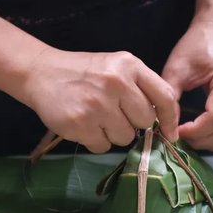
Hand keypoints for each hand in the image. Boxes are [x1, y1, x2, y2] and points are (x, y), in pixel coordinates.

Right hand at [19, 48, 178, 152]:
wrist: (41, 73)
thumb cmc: (84, 73)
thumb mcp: (116, 67)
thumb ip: (140, 87)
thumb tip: (164, 120)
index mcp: (129, 65)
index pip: (164, 97)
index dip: (170, 119)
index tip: (170, 133)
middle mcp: (116, 83)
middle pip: (145, 122)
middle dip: (133, 123)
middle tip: (114, 113)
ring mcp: (97, 105)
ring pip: (125, 138)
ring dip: (113, 133)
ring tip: (96, 117)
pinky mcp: (80, 124)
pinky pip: (102, 147)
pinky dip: (95, 141)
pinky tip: (84, 124)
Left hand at [161, 18, 212, 150]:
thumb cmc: (195, 47)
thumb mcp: (176, 67)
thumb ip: (170, 97)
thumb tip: (166, 127)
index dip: (193, 132)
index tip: (174, 130)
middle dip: (199, 141)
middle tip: (177, 135)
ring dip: (208, 144)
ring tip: (186, 135)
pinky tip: (198, 132)